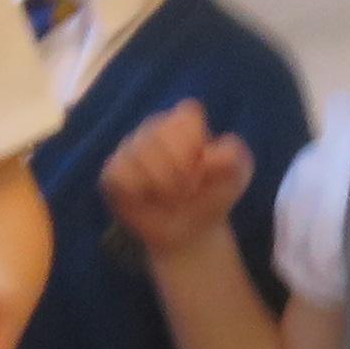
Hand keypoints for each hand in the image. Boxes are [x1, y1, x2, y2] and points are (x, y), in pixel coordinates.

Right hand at [100, 106, 250, 257]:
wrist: (190, 233)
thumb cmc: (212, 196)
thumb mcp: (237, 175)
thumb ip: (232, 156)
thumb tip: (207, 156)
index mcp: (184, 121)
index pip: (185, 116)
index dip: (195, 146)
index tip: (203, 169)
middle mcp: (155, 127)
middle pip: (159, 134)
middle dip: (178, 170)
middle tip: (187, 189)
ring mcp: (130, 147)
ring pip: (138, 154)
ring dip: (159, 184)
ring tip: (168, 196)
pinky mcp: (112, 172)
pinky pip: (119, 174)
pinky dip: (137, 192)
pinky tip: (146, 198)